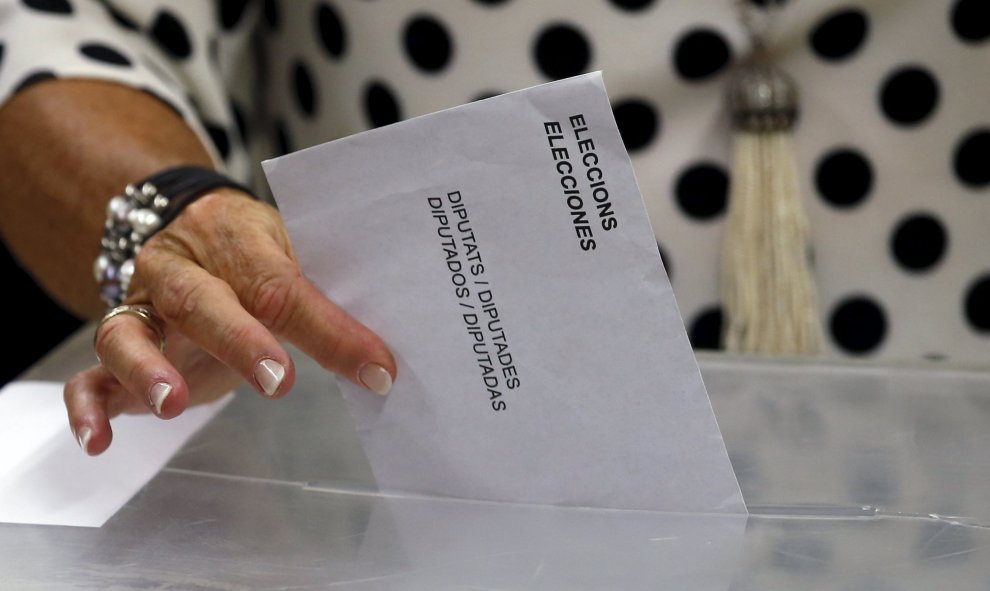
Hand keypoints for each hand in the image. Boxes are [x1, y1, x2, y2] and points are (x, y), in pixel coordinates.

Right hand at [65, 189, 395, 454]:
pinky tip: (99, 441)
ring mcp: (142, 310)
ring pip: (128, 334)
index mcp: (235, 243)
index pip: (283, 285)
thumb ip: (325, 296)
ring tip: (172, 406)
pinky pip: (90, 375)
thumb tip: (385, 355)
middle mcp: (179, 272)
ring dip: (148, 370)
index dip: (330, 329)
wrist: (189, 224)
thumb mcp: (291, 255)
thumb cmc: (253, 250)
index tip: (376, 368)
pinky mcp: (121, 347)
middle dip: (240, 341)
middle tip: (278, 381)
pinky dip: (87, 407)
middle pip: (201, 302)